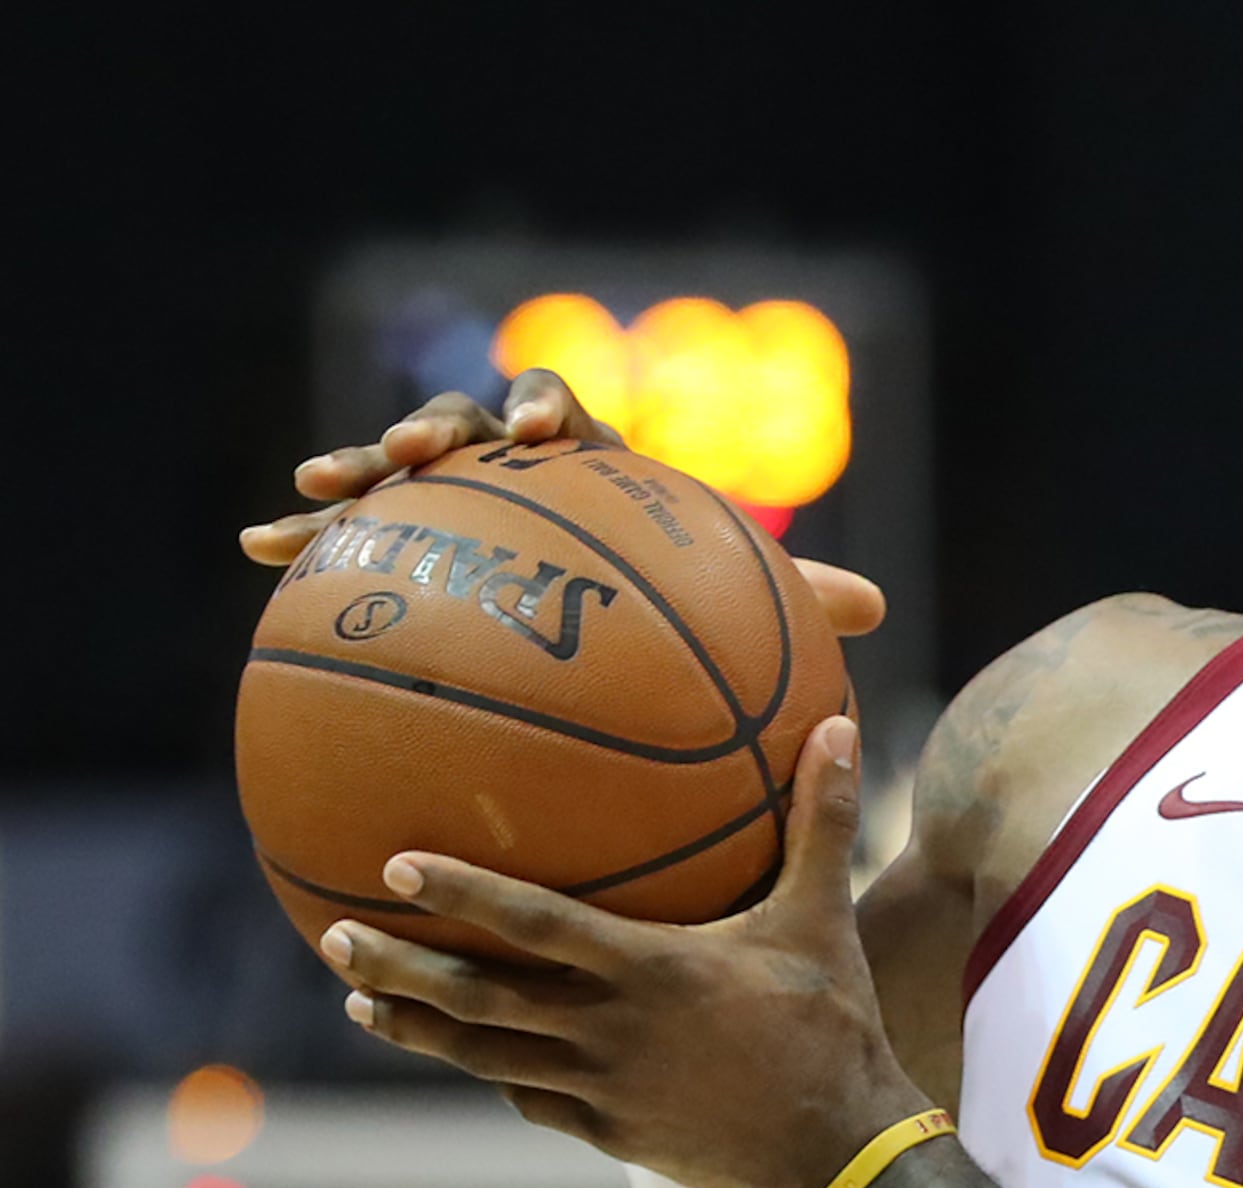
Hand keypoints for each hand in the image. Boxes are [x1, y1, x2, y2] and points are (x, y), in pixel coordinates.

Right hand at [239, 370, 888, 637]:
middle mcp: (505, 467)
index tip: (544, 434)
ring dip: (356, 465)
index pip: (561, 408)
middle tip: (420, 452)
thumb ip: (788, 593)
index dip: (547, 407)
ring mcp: (447, 501)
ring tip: (317, 486)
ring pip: (391, 468)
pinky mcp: (400, 541)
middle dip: (436, 427)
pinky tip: (258, 552)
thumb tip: (877, 607)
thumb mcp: (724, 599)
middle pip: (461, 422)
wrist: (605, 619)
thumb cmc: (672, 599)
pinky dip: (302, 534)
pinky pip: (346, 533)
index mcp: (579, 459)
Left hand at [320, 715, 932, 1187]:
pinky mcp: (610, 1134)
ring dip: (416, 1027)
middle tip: (333, 937)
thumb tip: (841, 724)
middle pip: (475, 996)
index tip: (392, 865)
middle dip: (396, 966)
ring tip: (362, 1002)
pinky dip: (490, 1072)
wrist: (844, 1153)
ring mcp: (601, 1089)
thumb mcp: (826, 918)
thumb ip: (822, 822)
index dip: (459, 892)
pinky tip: (464, 1057)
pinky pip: (529, 1099)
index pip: (532, 923)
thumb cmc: (834, 1025)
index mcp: (649, 969)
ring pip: (482, 1056)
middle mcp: (608, 1030)